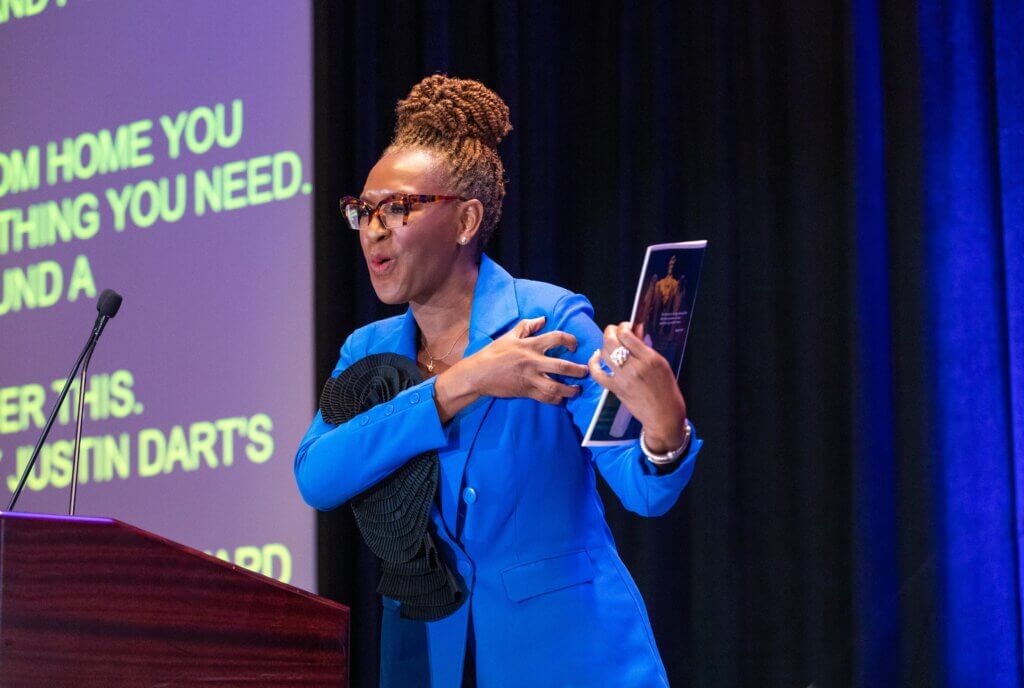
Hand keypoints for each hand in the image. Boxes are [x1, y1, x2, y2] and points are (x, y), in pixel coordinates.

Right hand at [466, 315, 588, 402]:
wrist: (478, 373)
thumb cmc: (493, 353)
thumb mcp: (509, 335)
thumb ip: (527, 326)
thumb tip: (542, 319)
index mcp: (530, 345)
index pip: (556, 338)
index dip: (570, 340)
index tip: (574, 346)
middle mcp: (533, 362)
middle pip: (562, 366)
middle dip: (578, 370)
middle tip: (586, 371)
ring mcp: (530, 378)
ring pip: (555, 386)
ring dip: (570, 390)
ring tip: (577, 390)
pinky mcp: (525, 391)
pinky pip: (544, 397)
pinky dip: (555, 399)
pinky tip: (561, 398)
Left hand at [587, 322, 687, 452]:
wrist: (663, 414)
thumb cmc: (666, 389)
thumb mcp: (661, 363)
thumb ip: (646, 347)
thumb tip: (635, 330)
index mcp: (650, 358)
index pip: (627, 334)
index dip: (623, 326)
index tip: (626, 327)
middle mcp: (635, 367)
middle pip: (611, 341)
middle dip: (610, 331)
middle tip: (614, 330)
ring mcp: (623, 378)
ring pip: (604, 353)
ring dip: (604, 345)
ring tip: (610, 344)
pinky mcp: (615, 389)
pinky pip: (597, 373)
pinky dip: (593, 363)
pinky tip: (596, 357)